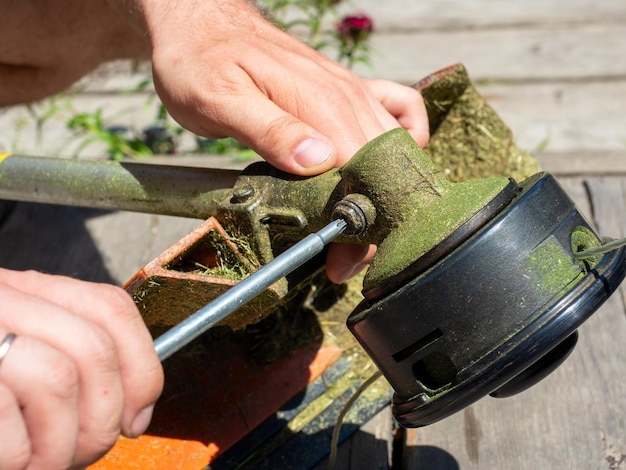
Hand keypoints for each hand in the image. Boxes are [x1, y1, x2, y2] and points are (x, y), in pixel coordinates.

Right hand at [0, 268, 162, 468]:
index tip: (138, 416)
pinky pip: (8, 424)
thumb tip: (136, 415)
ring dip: (63, 444)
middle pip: (95, 348)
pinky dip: (21, 458)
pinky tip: (13, 461)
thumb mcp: (20, 352)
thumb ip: (75, 363)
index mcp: (27, 292)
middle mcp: (4, 299)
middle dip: (105, 416)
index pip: (111, 308)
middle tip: (85, 452)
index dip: (142, 366)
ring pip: (59, 380)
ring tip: (44, 462)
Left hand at [126, 0, 429, 281]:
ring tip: (358, 231)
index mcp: (322, 106)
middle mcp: (347, 98)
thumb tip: (319, 162)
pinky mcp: (350, 91)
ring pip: (396, 151)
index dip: (357, 226)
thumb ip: (269, 130)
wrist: (203, 24)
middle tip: (342, 261)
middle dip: (373, 224)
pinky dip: (407, 141)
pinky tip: (383, 165)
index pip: (363, 176)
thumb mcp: (219, 100)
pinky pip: (400, 112)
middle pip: (385, 172)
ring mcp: (353, 93)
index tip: (339, 260)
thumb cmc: (201, 63)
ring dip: (386, 196)